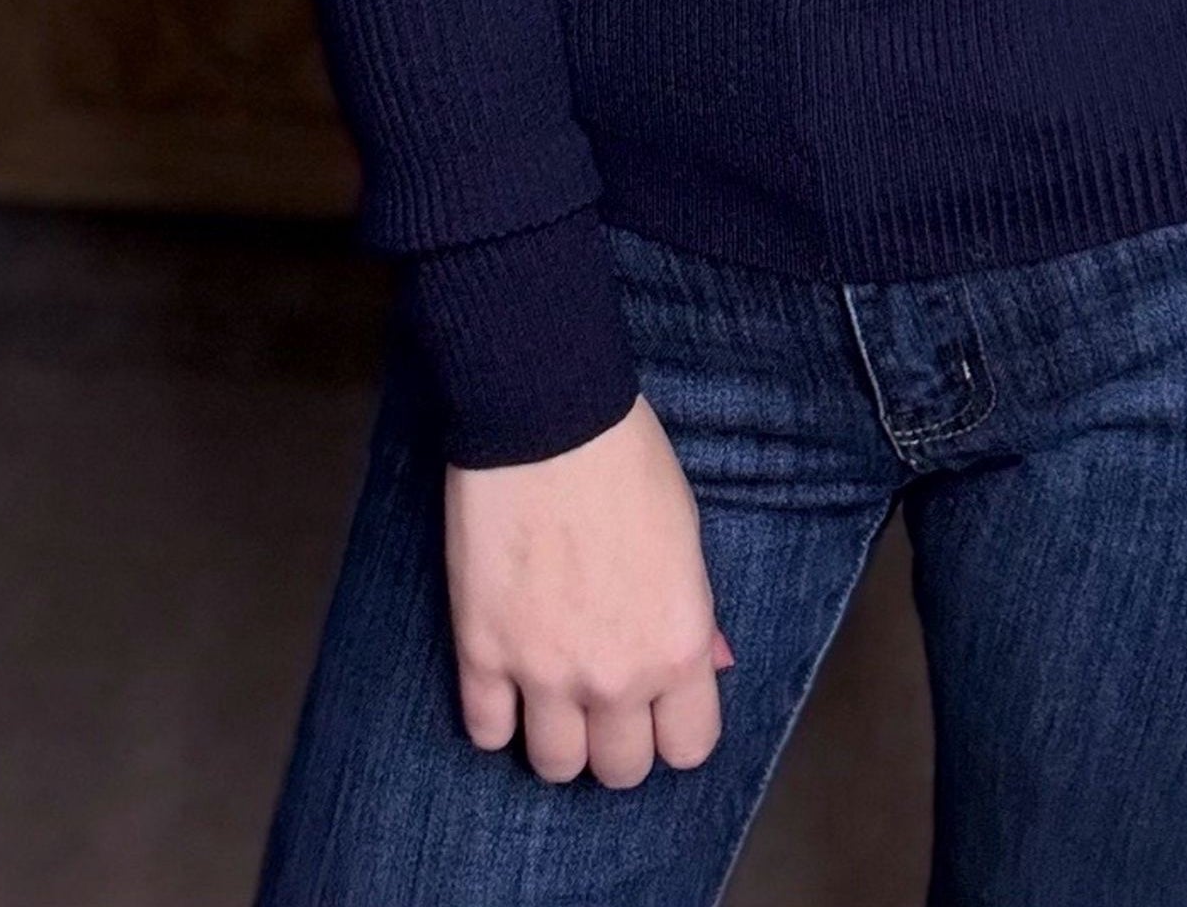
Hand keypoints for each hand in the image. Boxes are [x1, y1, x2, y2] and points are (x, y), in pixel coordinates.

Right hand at [444, 393, 736, 786]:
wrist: (546, 417)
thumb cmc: (627, 462)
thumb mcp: (686, 539)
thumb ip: (691, 615)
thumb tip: (704, 664)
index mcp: (677, 646)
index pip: (688, 748)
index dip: (674, 728)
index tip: (660, 707)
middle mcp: (616, 676)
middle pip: (621, 770)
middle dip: (617, 738)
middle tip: (605, 697)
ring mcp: (544, 673)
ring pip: (554, 767)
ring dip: (558, 737)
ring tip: (554, 695)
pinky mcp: (481, 654)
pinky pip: (487, 733)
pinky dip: (497, 717)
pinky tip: (505, 683)